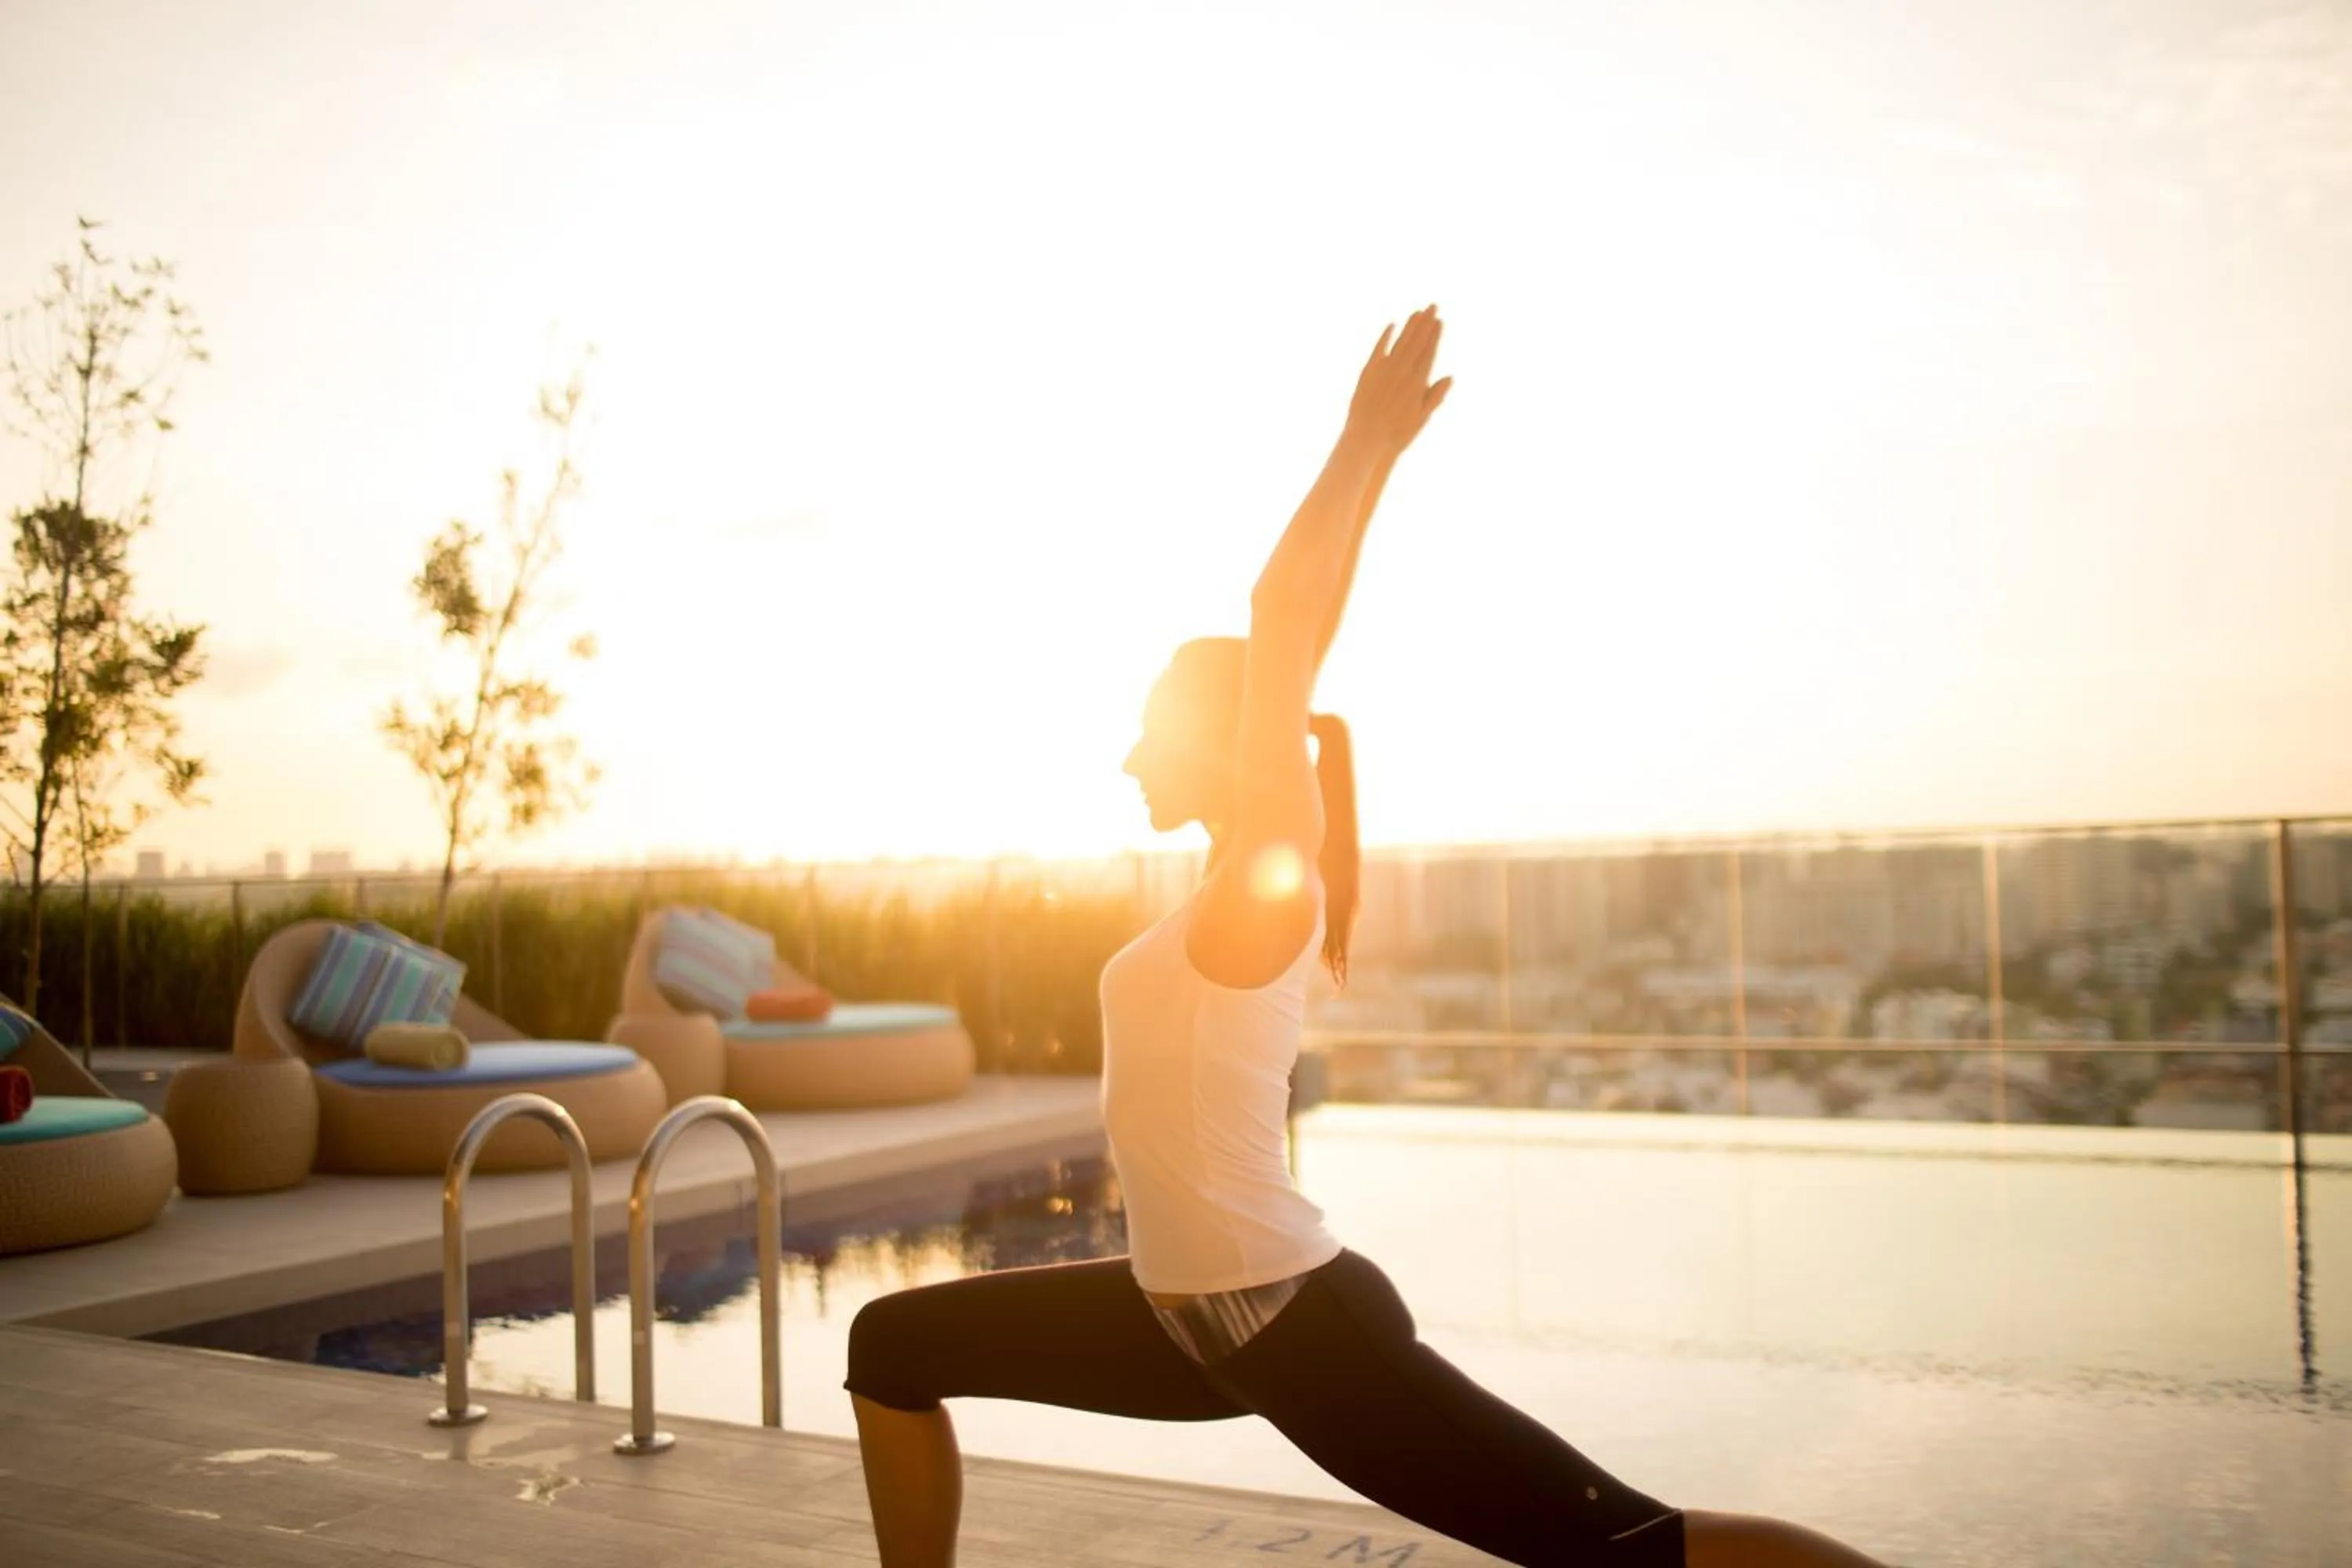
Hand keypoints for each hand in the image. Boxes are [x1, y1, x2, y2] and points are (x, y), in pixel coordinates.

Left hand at [1343, 305, 1451, 457]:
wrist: (1366, 438)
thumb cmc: (1396, 434)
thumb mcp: (1421, 418)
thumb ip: (1434, 396)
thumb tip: (1449, 377)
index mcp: (1417, 382)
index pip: (1429, 352)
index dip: (1435, 335)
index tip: (1439, 320)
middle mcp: (1402, 371)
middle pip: (1416, 342)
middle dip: (1425, 322)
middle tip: (1432, 306)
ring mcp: (1384, 369)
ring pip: (1400, 341)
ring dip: (1409, 325)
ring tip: (1417, 312)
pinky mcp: (1368, 371)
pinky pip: (1378, 348)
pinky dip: (1385, 336)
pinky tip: (1392, 325)